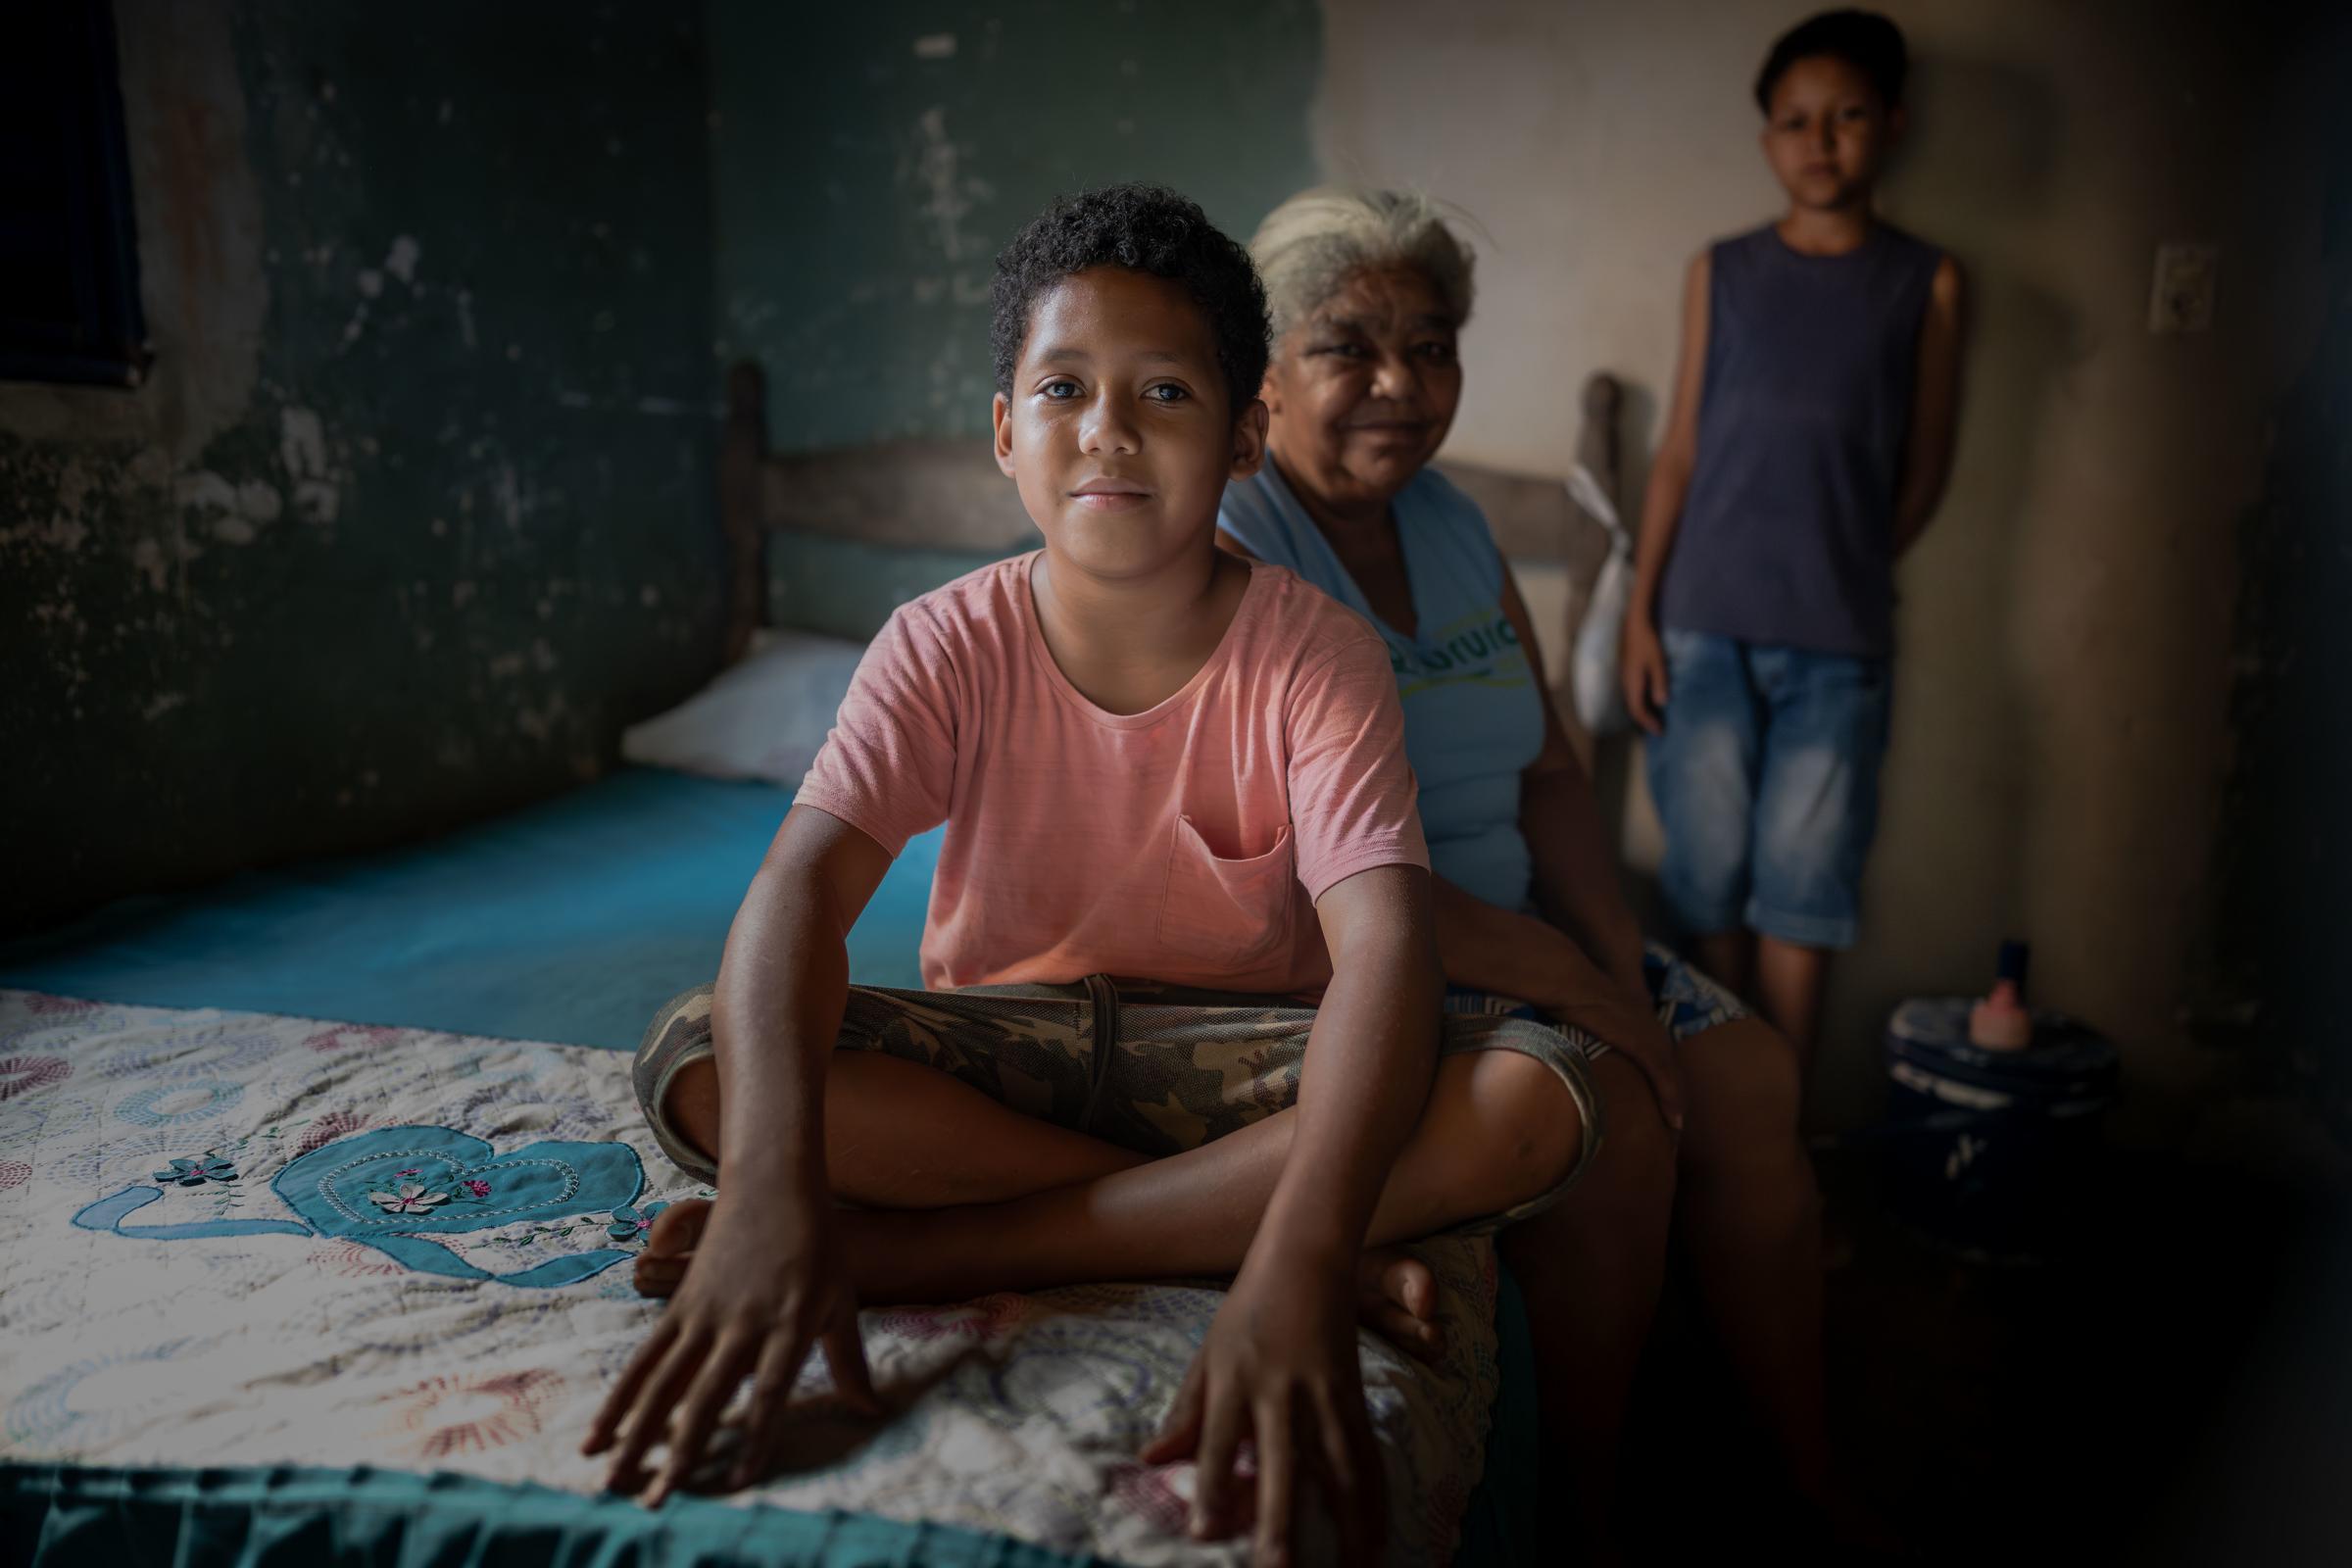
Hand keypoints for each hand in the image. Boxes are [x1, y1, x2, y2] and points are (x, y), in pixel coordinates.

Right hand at [583, 1190, 876, 1503]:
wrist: (774, 1185)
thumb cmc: (818, 1247)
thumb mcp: (843, 1300)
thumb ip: (849, 1361)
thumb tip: (872, 1411)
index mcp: (789, 1323)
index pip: (770, 1392)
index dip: (754, 1438)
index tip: (737, 1481)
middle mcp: (743, 1323)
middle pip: (705, 1397)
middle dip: (681, 1453)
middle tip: (656, 1502)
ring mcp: (705, 1313)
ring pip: (665, 1383)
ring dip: (636, 1434)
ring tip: (612, 1480)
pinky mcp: (680, 1305)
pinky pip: (646, 1358)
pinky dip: (621, 1397)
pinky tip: (600, 1433)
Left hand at [1142, 1251, 1382, 1566]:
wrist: (1307, 1260)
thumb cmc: (1247, 1310)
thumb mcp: (1206, 1355)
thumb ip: (1184, 1413)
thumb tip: (1150, 1462)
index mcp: (1233, 1380)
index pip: (1219, 1442)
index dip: (1213, 1489)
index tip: (1205, 1536)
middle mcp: (1280, 1391)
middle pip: (1281, 1465)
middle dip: (1281, 1523)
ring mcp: (1323, 1395)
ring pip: (1338, 1469)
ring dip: (1345, 1526)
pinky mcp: (1354, 1397)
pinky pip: (1367, 1456)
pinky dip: (1375, 1501)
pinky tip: (1377, 1538)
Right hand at [1555, 990, 1683, 1133]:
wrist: (1572, 985)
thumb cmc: (1573, 1004)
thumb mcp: (1589, 1029)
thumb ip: (1594, 1046)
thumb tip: (1575, 1068)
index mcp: (1646, 1032)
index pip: (1665, 1071)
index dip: (1667, 1096)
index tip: (1666, 1123)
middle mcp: (1656, 1035)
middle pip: (1675, 1080)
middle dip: (1677, 1109)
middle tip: (1675, 1140)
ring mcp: (1653, 1039)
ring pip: (1675, 1083)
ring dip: (1677, 1111)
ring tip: (1676, 1139)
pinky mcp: (1644, 1045)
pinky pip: (1664, 1078)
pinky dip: (1671, 1100)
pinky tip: (1674, 1122)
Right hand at [1620, 613, 1669, 735]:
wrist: (1634, 625)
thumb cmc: (1647, 643)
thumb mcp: (1657, 662)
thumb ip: (1659, 683)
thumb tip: (1661, 703)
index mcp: (1632, 683)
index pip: (1638, 710)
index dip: (1648, 723)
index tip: (1660, 732)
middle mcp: (1625, 683)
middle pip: (1632, 708)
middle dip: (1645, 721)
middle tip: (1658, 729)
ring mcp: (1624, 678)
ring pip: (1631, 701)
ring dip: (1642, 712)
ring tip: (1654, 718)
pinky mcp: (1627, 672)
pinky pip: (1632, 694)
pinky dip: (1640, 702)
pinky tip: (1649, 700)